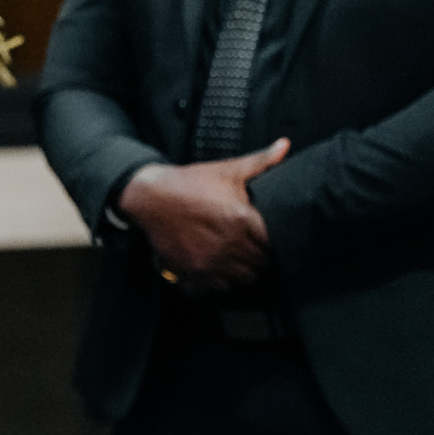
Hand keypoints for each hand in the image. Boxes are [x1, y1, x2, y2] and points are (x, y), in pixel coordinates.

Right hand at [117, 138, 289, 292]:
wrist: (148, 196)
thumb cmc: (189, 182)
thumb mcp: (226, 169)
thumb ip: (260, 161)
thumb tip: (285, 145)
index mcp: (241, 219)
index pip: (273, 244)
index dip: (275, 242)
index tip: (269, 238)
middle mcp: (228, 244)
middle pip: (261, 264)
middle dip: (262, 257)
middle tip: (256, 249)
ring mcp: (210, 261)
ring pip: (244, 279)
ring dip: (246, 271)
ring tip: (241, 260)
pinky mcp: (192, 272)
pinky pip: (219, 289)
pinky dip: (223, 283)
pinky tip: (221, 269)